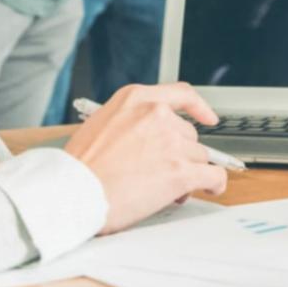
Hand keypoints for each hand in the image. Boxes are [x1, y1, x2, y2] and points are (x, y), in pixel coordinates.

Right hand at [64, 83, 227, 232]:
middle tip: (162, 173)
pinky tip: (210, 189)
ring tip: (167, 190)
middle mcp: (156, 114)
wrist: (72, 193)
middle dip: (180, 154)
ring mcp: (171, 142)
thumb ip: (131, 124)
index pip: (180, 93)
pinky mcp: (180, 171)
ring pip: (198, 157)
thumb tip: (149, 142)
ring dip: (189, 172)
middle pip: (188, 134)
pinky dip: (215, 183)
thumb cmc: (79, 168)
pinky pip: (213, 175)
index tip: (208, 118)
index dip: (198, 107)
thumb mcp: (101, 125)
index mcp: (135, 98)